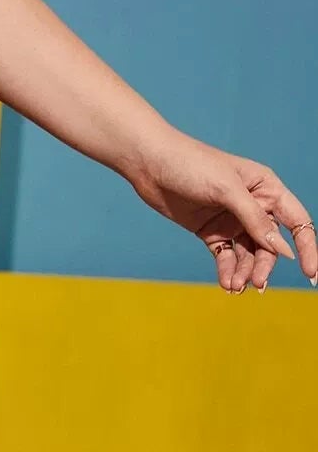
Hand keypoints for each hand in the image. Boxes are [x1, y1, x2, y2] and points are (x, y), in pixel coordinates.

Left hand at [126, 130, 317, 292]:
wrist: (150, 164)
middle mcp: (254, 206)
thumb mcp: (228, 190)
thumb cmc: (192, 165)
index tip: (310, 273)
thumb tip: (280, 249)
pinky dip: (227, 271)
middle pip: (270, 244)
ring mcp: (232, 221)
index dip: (306, 247)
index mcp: (267, 188)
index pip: (296, 222)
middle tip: (256, 283)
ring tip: (236, 287)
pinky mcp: (211, 233)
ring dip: (245, 272)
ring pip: (248, 254)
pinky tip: (227, 283)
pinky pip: (226, 257)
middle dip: (265, 265)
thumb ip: (255, 219)